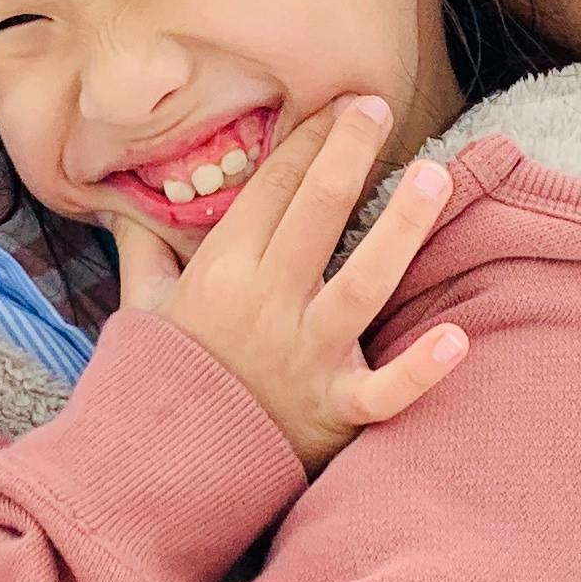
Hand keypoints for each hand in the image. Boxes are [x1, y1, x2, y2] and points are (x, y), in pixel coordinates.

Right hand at [113, 95, 466, 472]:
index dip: (306, 141)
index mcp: (221, 274)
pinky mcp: (333, 409)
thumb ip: (142, 253)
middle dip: (347, 154)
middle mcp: (265, 306)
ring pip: (361, 284)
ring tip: (434, 179)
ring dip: (400, 230)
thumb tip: (123, 207)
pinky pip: (383, 391)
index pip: (271, 190)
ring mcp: (304, 358)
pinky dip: (419, 371)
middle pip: (315, 214)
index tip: (338, 103)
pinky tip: (457, 339)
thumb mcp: (142, 313)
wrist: (161, 478)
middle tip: (377, 107)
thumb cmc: (162, 386)